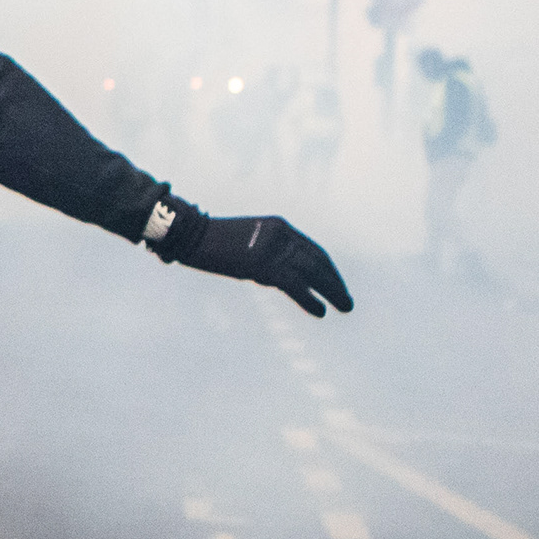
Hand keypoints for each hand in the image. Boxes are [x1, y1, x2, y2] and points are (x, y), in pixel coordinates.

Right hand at [147, 201, 354, 317]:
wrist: (191, 236)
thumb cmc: (213, 242)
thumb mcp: (248, 241)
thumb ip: (268, 252)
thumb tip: (282, 276)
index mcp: (280, 226)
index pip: (314, 250)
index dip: (328, 270)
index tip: (337, 286)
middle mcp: (282, 235)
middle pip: (318, 260)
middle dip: (335, 282)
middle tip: (347, 302)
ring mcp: (272, 248)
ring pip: (312, 272)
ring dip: (331, 291)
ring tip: (344, 307)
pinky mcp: (262, 264)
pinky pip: (294, 284)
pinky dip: (310, 299)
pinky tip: (321, 311)